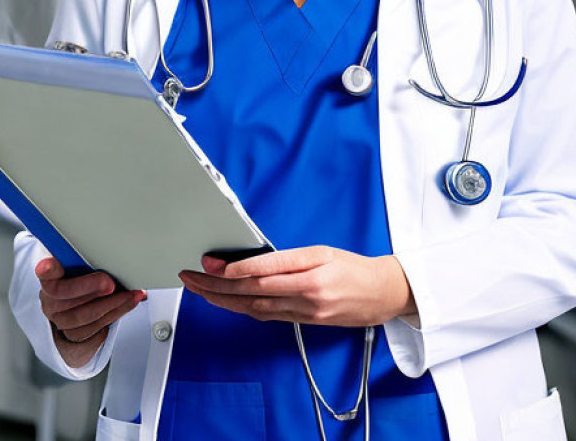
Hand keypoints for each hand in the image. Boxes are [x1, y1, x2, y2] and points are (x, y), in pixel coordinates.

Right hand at [36, 257, 145, 367]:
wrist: (82, 297)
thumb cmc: (84, 272)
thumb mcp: (84, 260)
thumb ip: (88, 257)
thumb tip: (110, 251)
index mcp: (50, 275)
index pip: (44, 270)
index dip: (46, 269)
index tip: (47, 265)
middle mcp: (49, 298)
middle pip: (63, 294)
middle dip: (90, 288)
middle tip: (110, 283)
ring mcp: (58, 318)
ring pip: (81, 316)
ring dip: (111, 304)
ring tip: (130, 294)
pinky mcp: (72, 333)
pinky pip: (94, 328)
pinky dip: (116, 313)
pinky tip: (129, 302)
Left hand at [178, 246, 414, 325]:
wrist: (383, 295)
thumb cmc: (354, 268)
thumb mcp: (324, 251)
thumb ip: (290, 258)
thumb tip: (253, 261)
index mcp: (313, 269)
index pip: (266, 270)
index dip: (235, 269)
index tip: (212, 265)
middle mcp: (308, 293)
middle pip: (253, 291)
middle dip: (217, 286)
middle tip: (191, 277)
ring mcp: (306, 312)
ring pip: (255, 308)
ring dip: (223, 300)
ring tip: (198, 290)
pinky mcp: (305, 323)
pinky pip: (267, 316)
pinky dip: (243, 309)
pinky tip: (225, 303)